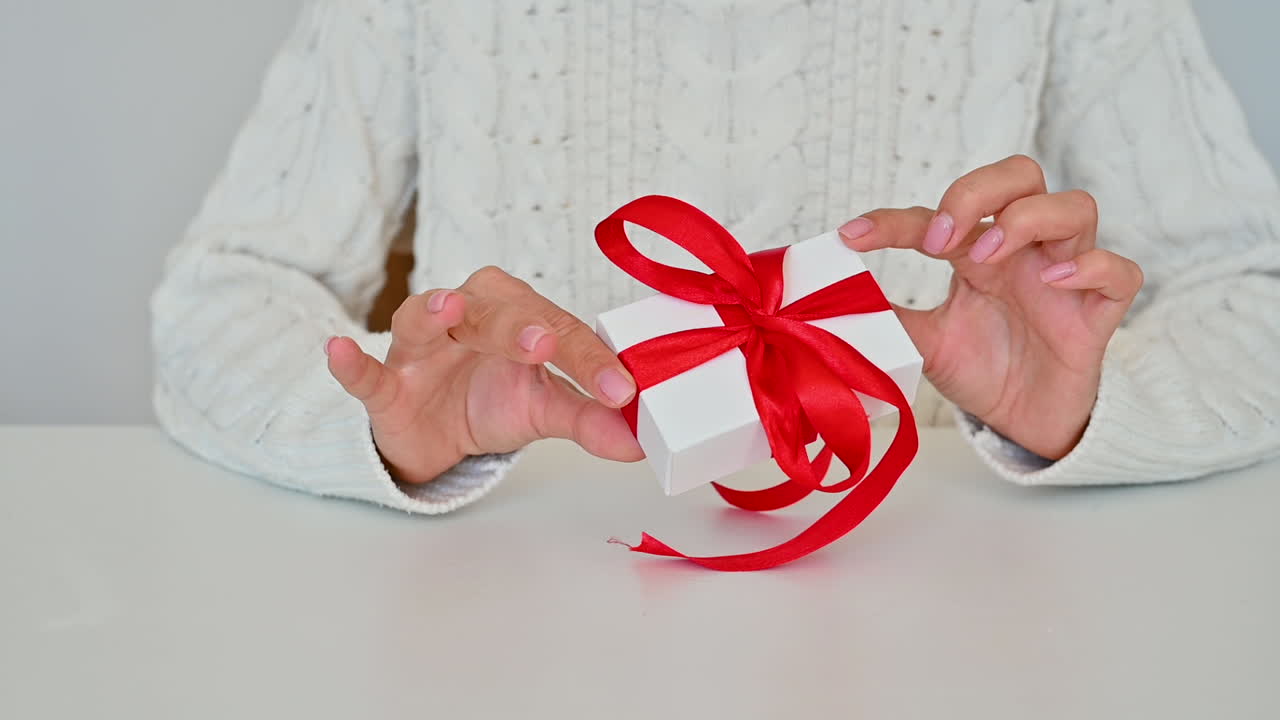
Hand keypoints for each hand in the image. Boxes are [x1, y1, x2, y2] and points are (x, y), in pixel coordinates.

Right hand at [325, 266, 642, 483]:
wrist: (437, 432)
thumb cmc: (494, 400)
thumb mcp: (544, 410)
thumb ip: (589, 419)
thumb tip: (639, 441)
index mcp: (519, 313)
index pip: (560, 331)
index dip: (591, 361)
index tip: (624, 392)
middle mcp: (469, 316)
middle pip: (496, 313)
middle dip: (520, 327)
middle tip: (545, 346)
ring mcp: (421, 347)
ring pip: (426, 319)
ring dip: (436, 313)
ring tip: (448, 307)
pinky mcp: (386, 382)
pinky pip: (366, 370)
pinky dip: (352, 363)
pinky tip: (339, 351)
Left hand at [839, 155, 1143, 458]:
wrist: (1023, 424)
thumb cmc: (981, 370)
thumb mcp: (922, 343)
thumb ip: (887, 319)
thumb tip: (829, 306)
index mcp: (978, 251)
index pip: (941, 214)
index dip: (893, 220)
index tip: (851, 237)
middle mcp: (1024, 252)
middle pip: (1022, 175)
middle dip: (978, 191)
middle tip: (940, 237)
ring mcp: (1065, 276)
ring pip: (1075, 207)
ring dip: (1026, 220)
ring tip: (985, 258)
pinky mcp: (1098, 314)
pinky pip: (1120, 272)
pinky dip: (1092, 266)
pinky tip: (1056, 281)